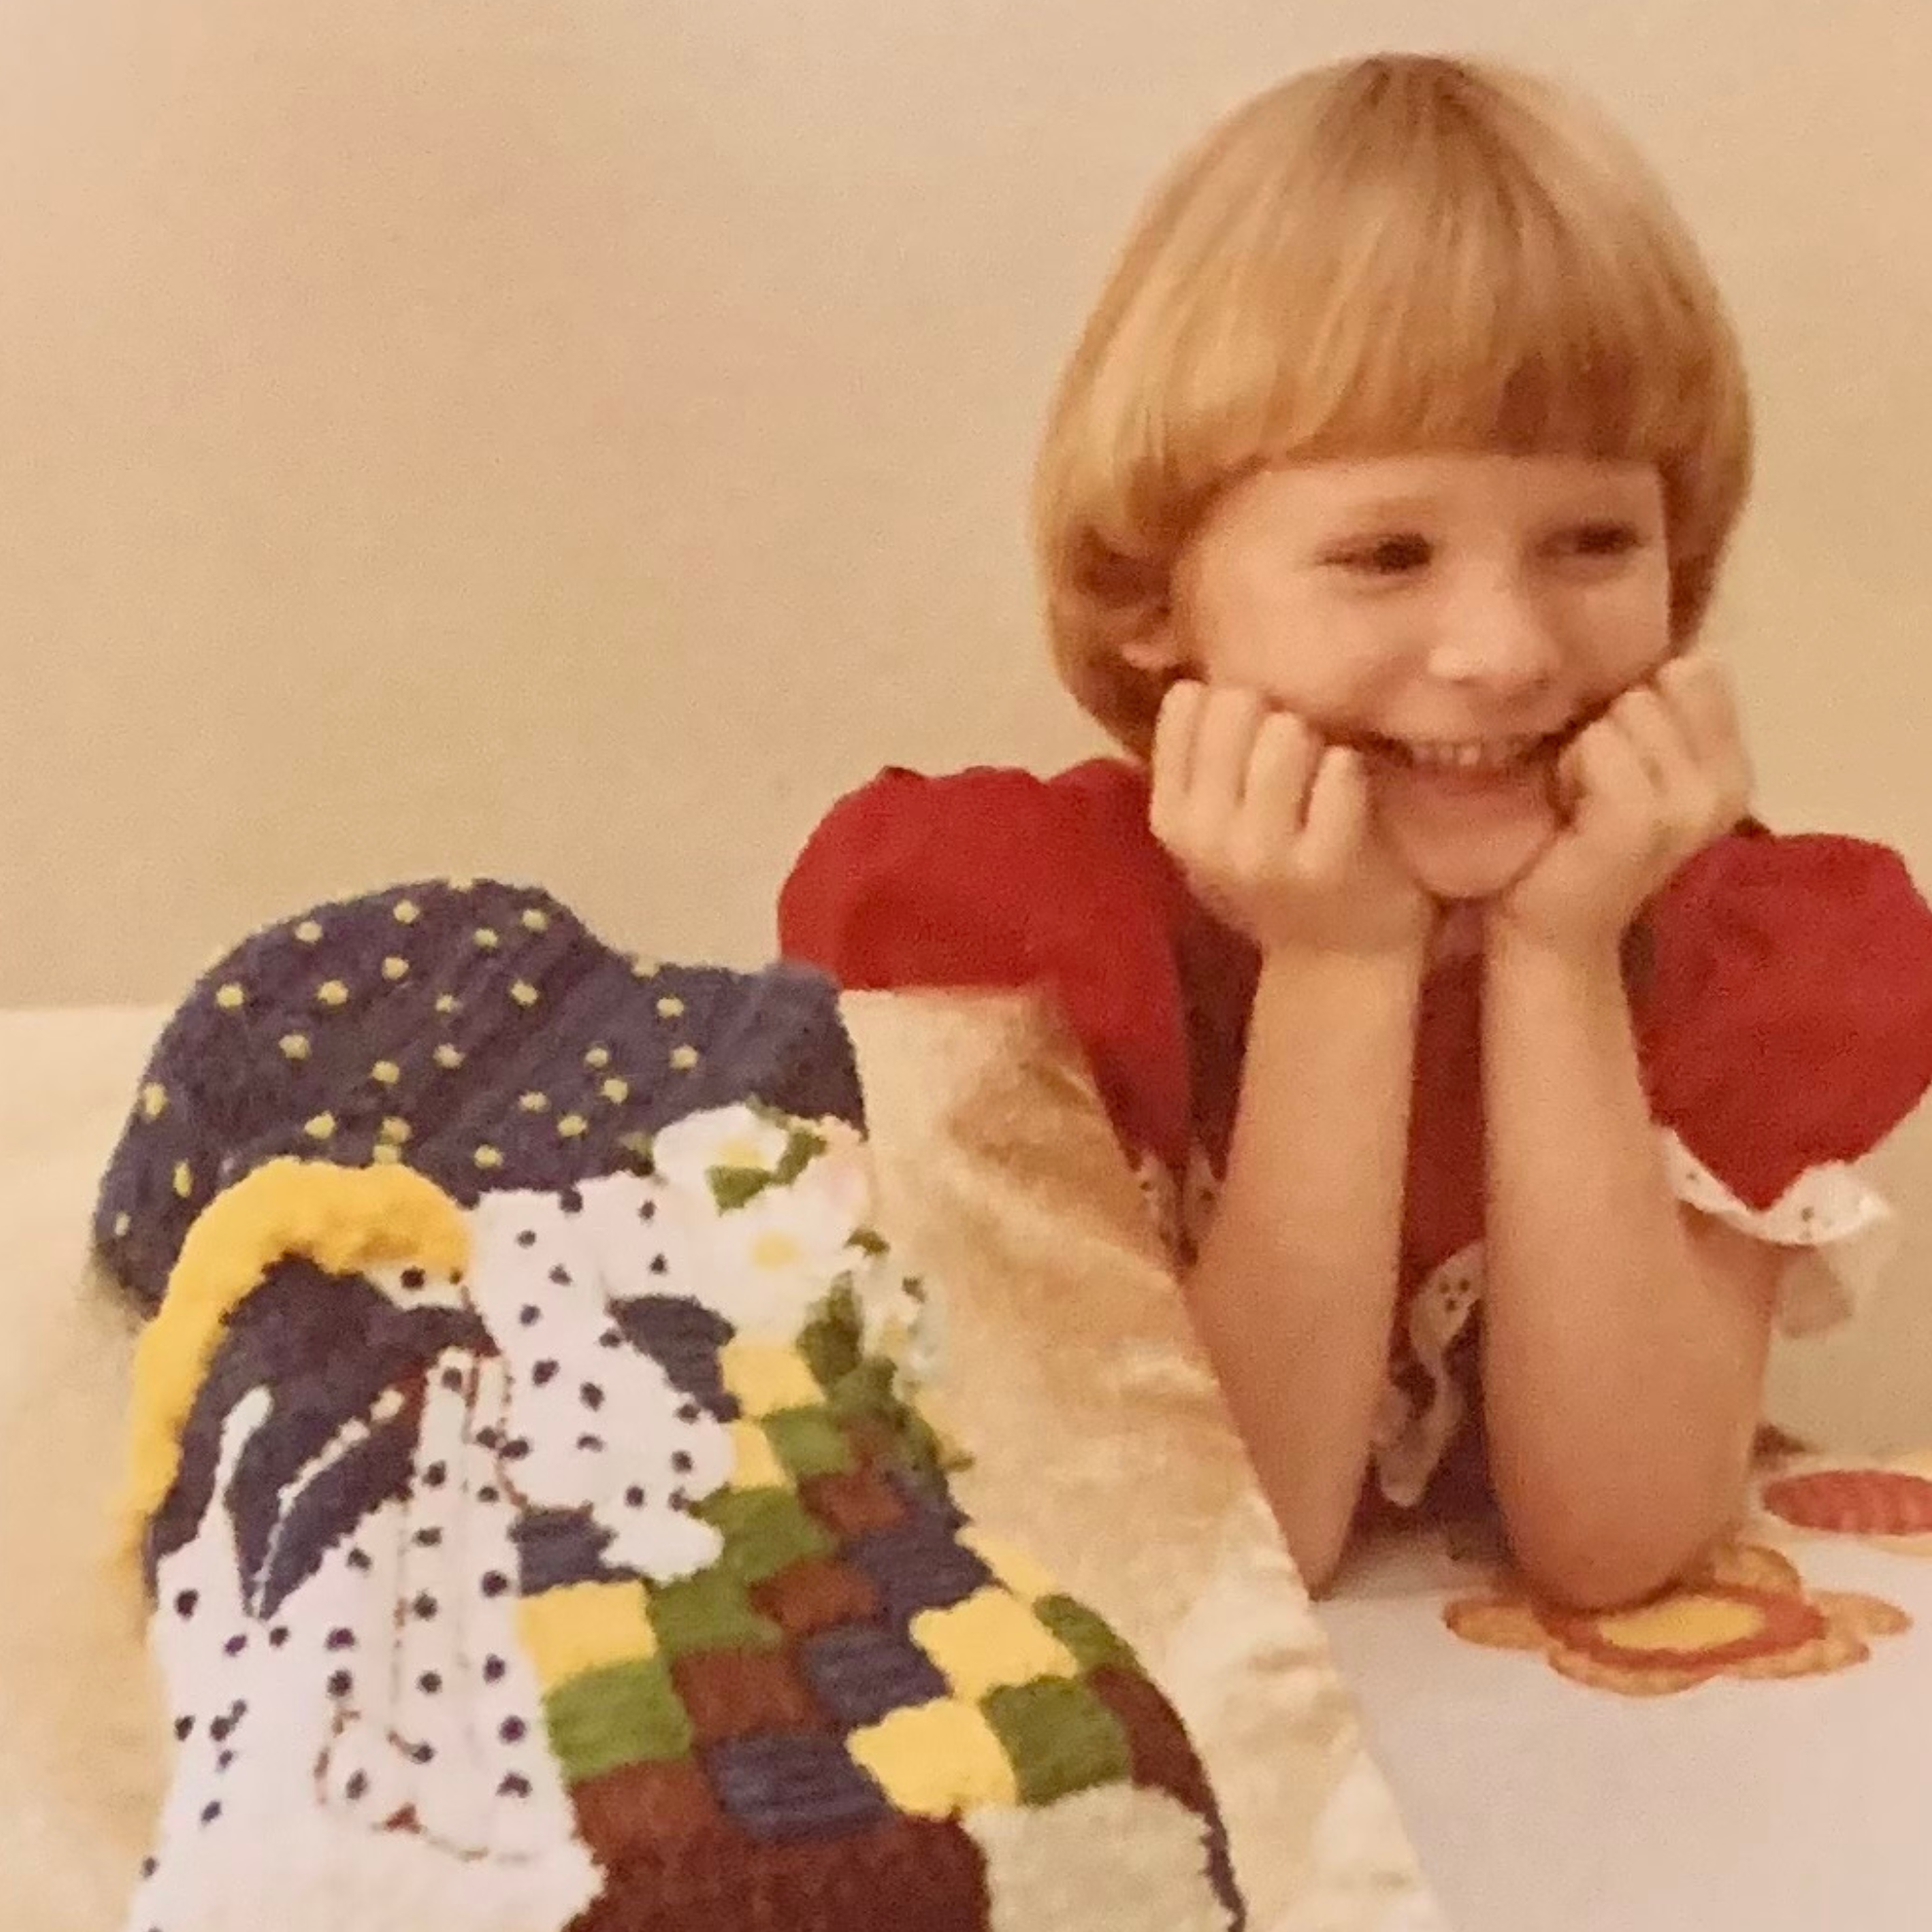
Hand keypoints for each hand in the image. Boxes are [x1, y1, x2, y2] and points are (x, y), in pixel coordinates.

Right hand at [1149, 680, 1436, 961]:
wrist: (1338, 960)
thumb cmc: (1279, 873)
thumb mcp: (1216, 823)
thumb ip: (1201, 755)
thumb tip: (1189, 658)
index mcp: (1170, 816)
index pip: (1188, 701)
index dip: (1232, 702)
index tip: (1253, 736)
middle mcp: (1204, 834)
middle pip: (1234, 705)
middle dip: (1274, 714)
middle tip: (1295, 756)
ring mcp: (1262, 852)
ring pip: (1285, 733)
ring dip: (1316, 740)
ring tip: (1323, 776)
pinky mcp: (1325, 863)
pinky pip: (1339, 772)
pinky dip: (1352, 770)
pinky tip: (1354, 792)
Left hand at [1490, 647, 1752, 961]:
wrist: (1550, 930)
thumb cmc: (1575, 838)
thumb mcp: (1628, 762)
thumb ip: (1657, 708)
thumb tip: (1673, 647)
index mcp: (1731, 767)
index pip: (1698, 669)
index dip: (1638, 701)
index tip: (1615, 761)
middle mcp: (1727, 785)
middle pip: (1657, 683)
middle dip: (1607, 725)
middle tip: (1590, 787)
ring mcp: (1689, 806)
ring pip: (1629, 710)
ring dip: (1583, 750)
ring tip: (1578, 800)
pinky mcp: (1642, 822)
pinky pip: (1600, 746)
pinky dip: (1570, 770)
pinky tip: (1568, 810)